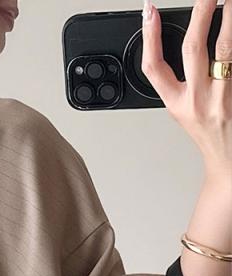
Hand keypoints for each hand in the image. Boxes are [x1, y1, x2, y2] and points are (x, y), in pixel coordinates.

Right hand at [141, 0, 231, 179]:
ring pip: (225, 48)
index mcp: (177, 104)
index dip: (149, 38)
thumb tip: (190, 41)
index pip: (153, 68)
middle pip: (192, 48)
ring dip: (228, 17)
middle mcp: (197, 99)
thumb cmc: (211, 135)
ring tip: (228, 0)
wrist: (231, 163)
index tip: (148, 11)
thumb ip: (183, 81)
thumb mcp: (184, 112)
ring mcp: (222, 97)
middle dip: (198, 12)